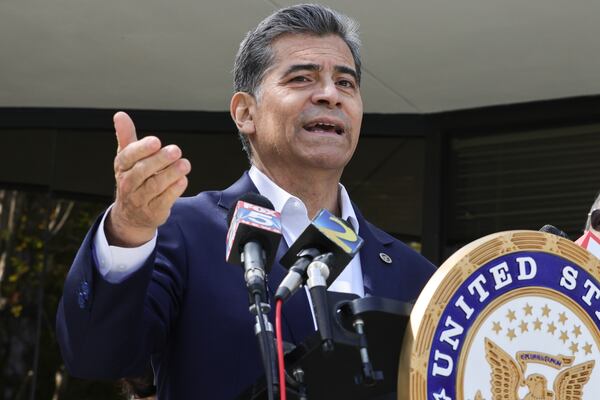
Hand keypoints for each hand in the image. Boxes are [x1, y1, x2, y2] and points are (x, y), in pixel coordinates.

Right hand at [105, 112, 190, 246]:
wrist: (131, 215)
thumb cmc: (133, 179)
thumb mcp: (128, 159)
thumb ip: (126, 137)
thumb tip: (120, 115)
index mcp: (122, 168)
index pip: (127, 157)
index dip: (141, 149)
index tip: (156, 141)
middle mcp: (128, 184)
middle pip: (142, 171)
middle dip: (160, 160)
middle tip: (176, 150)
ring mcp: (140, 200)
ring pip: (155, 186)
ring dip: (171, 174)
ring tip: (185, 164)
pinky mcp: (153, 212)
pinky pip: (164, 200)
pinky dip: (174, 190)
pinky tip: (183, 180)